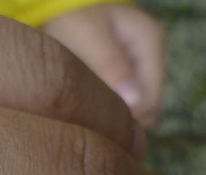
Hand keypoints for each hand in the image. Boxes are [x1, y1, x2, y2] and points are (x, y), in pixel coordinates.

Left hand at [43, 3, 165, 127]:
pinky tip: (92, 111)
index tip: (96, 124)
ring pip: (138, 107)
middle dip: (122, 118)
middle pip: (148, 105)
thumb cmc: (73, 19)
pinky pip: (127, 102)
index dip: (126, 117)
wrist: (61, 9)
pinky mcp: (128, 74)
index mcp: (150, 42)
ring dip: (117, 116)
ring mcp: (142, 65)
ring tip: (89, 116)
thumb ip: (110, 66)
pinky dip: (112, 111)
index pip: (150, 98)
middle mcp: (152, 54)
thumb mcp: (88, 38)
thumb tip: (135, 101)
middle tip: (89, 123)